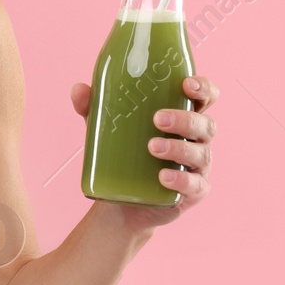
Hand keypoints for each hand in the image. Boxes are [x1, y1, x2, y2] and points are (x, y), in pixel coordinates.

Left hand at [70, 75, 219, 229]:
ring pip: (200, 153)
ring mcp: (197, 166)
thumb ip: (95, 106)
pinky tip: (164, 177)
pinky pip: (195, 185)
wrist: (123, 200)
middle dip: (184, 119)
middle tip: (157, 118)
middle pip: (205, 124)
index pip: (205, 97)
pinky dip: (181, 179)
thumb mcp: (108, 128)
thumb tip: (79, 89)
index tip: (186, 83)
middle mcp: (196, 140)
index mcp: (183, 117)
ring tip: (151, 147)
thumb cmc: (125, 152)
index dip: (203, 88)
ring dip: (179, 147)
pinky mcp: (193, 191)